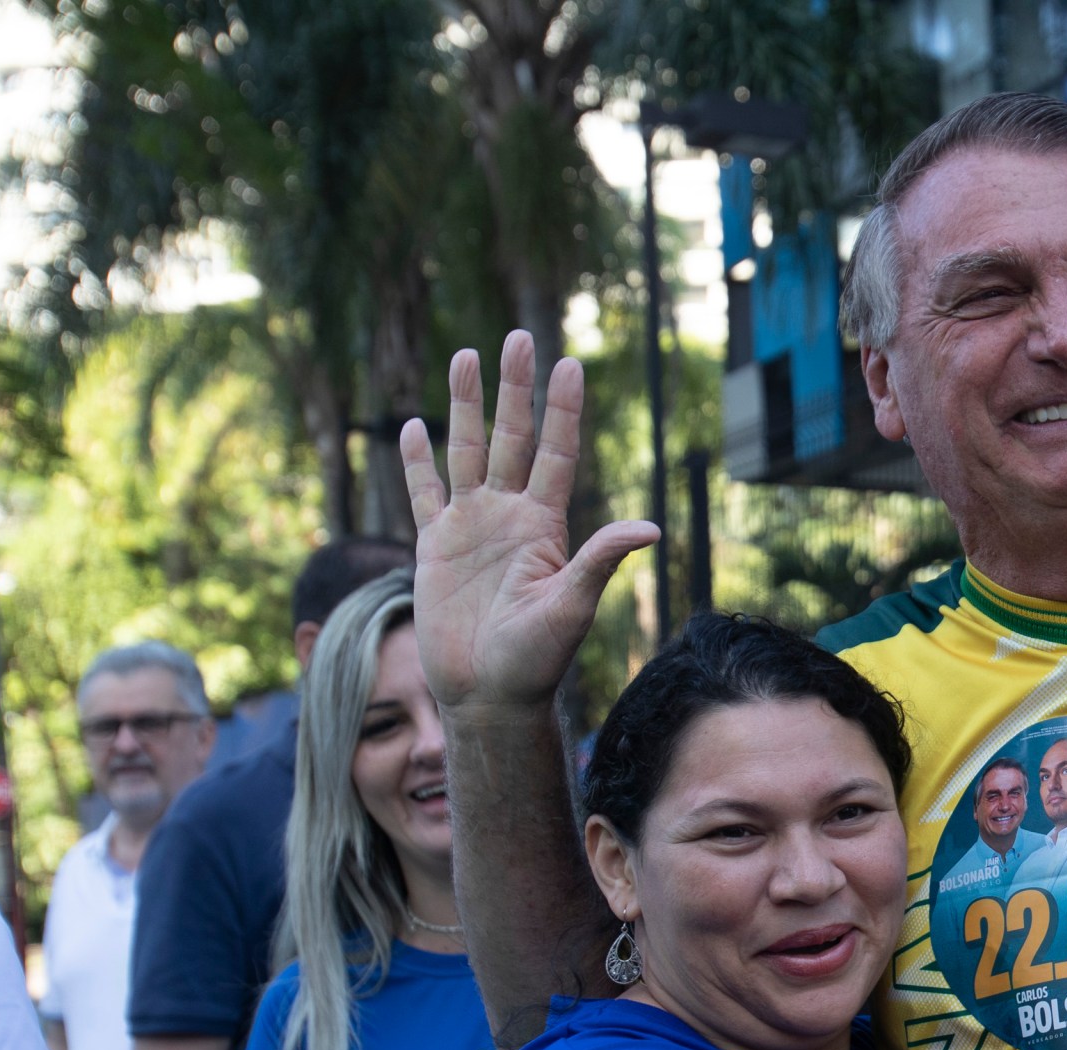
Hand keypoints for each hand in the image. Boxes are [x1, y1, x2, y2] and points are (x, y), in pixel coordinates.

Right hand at [399, 333, 658, 716]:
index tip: (571, 364)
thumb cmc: (537, 659)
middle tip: (520, 338)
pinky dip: (417, 462)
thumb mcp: (573, 605)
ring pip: (467, 452)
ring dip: (466, 406)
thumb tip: (651, 527)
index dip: (562, 411)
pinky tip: (415, 425)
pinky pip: (424, 495)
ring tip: (466, 356)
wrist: (489, 694)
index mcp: (545, 526)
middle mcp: (509, 516)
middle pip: (512, 438)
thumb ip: (601, 560)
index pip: (555, 454)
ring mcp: (470, 528)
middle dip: (516, 389)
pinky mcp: (434, 547)